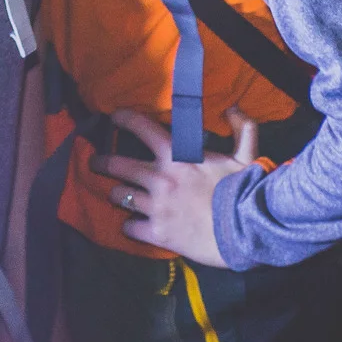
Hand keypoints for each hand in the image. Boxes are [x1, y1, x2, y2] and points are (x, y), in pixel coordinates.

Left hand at [94, 107, 258, 268]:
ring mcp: (156, 206)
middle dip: (101, 162)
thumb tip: (232, 108)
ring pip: (119, 196)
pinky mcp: (157, 233)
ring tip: (116, 195)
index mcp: (177, 156)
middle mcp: (160, 178)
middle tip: (95, 162)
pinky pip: (130, 228)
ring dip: (116, 195)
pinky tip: (133, 226)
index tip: (113, 117)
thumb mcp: (247, 155)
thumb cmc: (243, 191)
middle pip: (117, 165)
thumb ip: (242, 128)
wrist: (246, 231)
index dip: (124, 119)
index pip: (142, 128)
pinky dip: (130, 227)